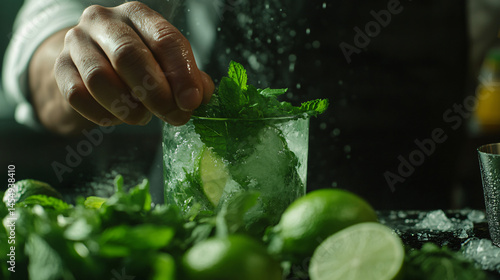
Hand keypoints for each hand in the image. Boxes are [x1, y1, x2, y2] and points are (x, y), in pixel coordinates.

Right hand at [54, 1, 213, 126]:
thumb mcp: (167, 64)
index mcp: (138, 15)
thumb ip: (188, 78)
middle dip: (156, 93)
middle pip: (129, 55)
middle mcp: (104, 21)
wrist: (88, 65)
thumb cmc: (138, 64)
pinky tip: (116, 118)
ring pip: (99, 78)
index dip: (181, 73)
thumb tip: (201, 95)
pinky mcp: (59, 67)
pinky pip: (78, 96)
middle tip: (174, 116)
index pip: (164, 38)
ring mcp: (76, 42)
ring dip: (128, 106)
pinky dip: (102, 114)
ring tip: (143, 117)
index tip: (192, 101)